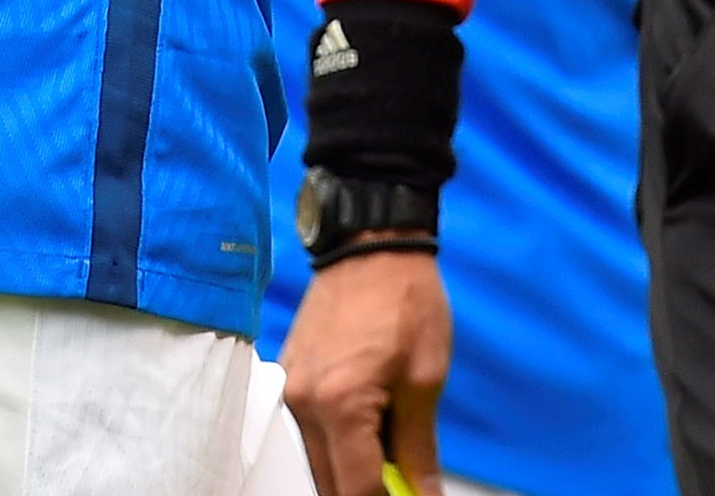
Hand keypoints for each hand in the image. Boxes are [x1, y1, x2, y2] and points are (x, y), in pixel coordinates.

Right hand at [281, 248, 449, 495]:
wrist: (369, 244)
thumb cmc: (404, 300)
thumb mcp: (425, 376)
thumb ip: (418, 447)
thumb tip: (424, 494)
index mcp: (340, 404)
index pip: (358, 490)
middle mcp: (303, 405)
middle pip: (328, 486)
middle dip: (366, 491)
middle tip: (403, 484)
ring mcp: (289, 392)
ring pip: (316, 463)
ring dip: (350, 471)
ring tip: (388, 454)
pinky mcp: (288, 380)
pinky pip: (308, 432)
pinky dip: (337, 445)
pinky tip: (368, 429)